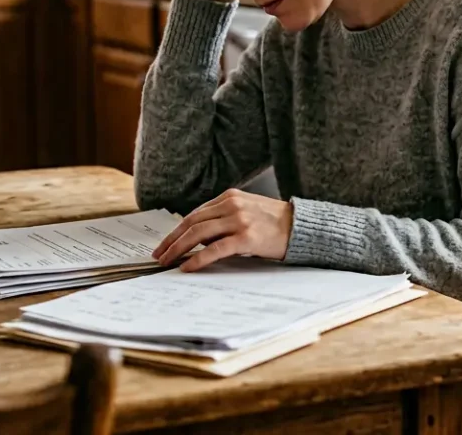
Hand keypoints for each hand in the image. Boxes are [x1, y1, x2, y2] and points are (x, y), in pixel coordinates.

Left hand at [152, 189, 293, 271]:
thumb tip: (198, 239)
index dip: (177, 230)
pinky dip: (197, 258)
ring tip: (167, 262)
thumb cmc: (275, 223)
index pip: (195, 214)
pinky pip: (215, 249)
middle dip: (172, 240)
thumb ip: (224, 218)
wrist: (302, 227)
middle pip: (192, 222)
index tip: (165, 243)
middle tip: (158, 255)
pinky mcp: (246, 237)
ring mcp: (239, 220)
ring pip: (198, 234)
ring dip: (178, 249)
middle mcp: (232, 205)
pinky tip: (188, 266)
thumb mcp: (247, 211)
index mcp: (230, 196)